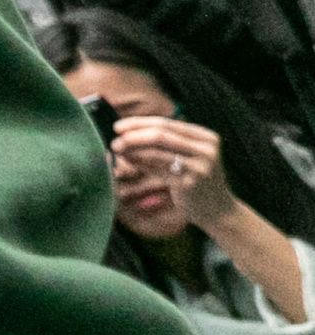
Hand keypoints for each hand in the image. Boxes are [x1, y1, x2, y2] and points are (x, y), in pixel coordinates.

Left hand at [111, 115, 241, 233]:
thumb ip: (163, 144)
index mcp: (205, 136)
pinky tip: (130, 162)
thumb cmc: (197, 180)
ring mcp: (200, 165)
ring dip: (133, 150)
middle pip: (161, 134)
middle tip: (115, 140)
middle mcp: (206, 148)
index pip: (166, 123)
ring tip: (118, 150)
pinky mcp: (191, 182)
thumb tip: (125, 134)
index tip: (118, 126)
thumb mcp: (186, 156)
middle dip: (133, 135)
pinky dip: (141, 163)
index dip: (139, 123)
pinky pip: (158, 169)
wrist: (219, 211)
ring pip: (157, 151)